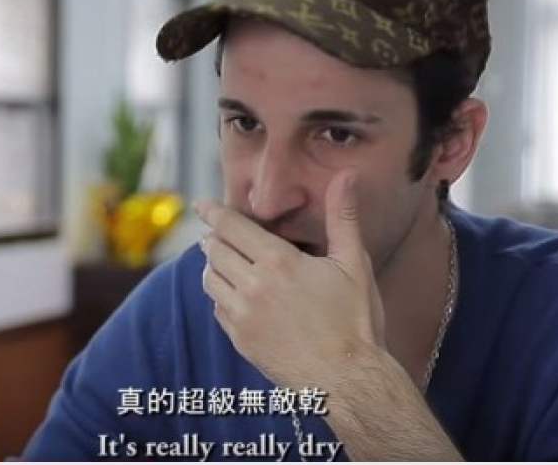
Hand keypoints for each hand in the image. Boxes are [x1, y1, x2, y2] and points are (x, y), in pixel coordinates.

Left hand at [196, 170, 385, 387]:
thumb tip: (345, 176)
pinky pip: (217, 309)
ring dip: (213, 266)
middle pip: (214, 250)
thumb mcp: (354, 264)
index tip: (201, 204)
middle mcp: (252, 286)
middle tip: (217, 233)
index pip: (230, 227)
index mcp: (278, 262)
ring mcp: (242, 316)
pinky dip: (220, 296)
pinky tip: (235, 294)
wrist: (348, 381)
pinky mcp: (240, 340)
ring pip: (209, 279)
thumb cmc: (356, 322)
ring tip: (224, 261)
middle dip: (213, 238)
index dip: (213, 212)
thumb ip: (343, 217)